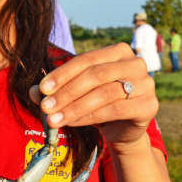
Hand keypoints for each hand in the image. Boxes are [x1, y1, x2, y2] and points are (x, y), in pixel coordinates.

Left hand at [31, 43, 157, 147]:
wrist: (123, 130)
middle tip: (45, 107)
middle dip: (67, 92)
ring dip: (75, 107)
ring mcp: (146, 83)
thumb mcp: (76, 94)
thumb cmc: (98, 105)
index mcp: (119, 51)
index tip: (41, 89)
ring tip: (53, 119)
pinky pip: (115, 110)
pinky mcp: (149, 105)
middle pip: (96, 75)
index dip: (63, 74)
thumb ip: (56, 90)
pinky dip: (90, 117)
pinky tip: (71, 123)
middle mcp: (136, 63)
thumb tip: (31, 91)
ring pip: (104, 94)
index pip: (87, 59)